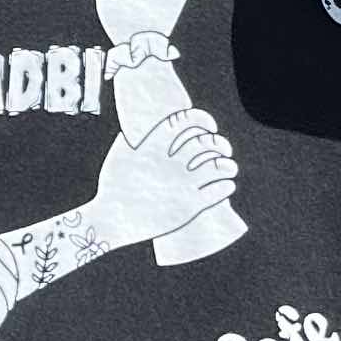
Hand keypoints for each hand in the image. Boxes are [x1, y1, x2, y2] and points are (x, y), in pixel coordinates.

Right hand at [88, 104, 240, 251]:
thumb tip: (140, 126)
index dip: (202, 118)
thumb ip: (131, 138)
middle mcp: (170, 163)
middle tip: (223, 149)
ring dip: (228, 165)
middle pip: (207, 142)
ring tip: (229, 168)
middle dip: (220, 143)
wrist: (111, 221)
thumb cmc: (113, 188)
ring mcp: (181, 185)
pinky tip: (227, 186)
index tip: (209, 126)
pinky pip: (219, 191)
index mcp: (153, 147)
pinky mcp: (189, 206)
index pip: (186, 121)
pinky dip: (227, 186)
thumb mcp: (118, 156)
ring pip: (219, 166)